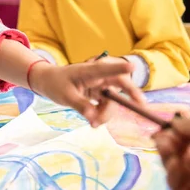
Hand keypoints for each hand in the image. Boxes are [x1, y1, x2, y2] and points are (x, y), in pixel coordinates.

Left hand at [31, 60, 145, 126]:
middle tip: (141, 106)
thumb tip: (94, 118)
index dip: (120, 67)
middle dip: (130, 95)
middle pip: (120, 83)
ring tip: (93, 124)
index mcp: (89, 71)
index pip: (107, 68)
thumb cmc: (56, 84)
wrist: (48, 82)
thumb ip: (81, 106)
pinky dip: (103, 115)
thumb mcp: (65, 96)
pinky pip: (107, 106)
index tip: (132, 66)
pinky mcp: (100, 93)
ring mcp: (100, 84)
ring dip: (107, 114)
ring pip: (113, 100)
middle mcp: (98, 76)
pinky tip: (93, 121)